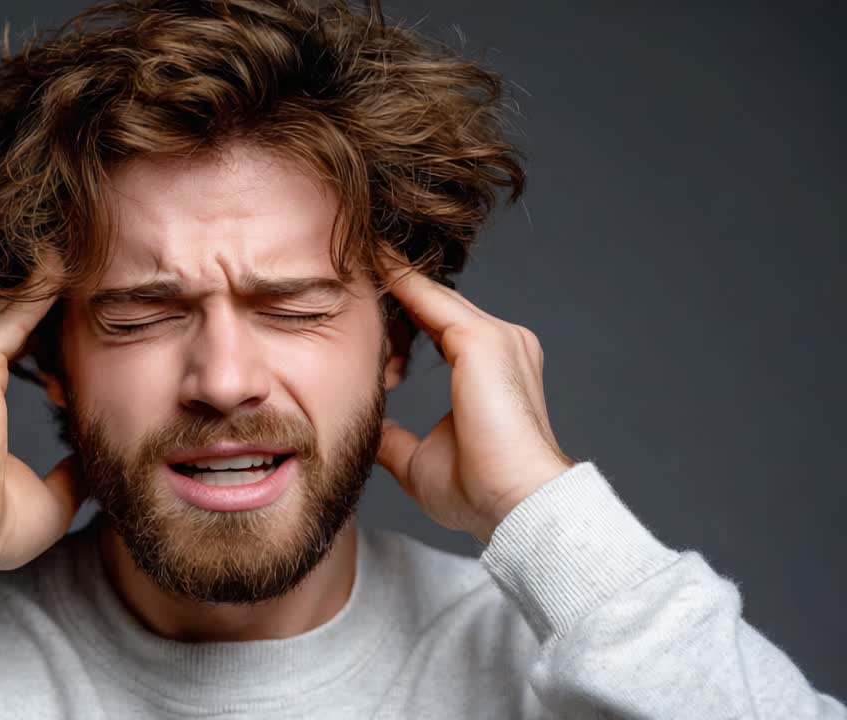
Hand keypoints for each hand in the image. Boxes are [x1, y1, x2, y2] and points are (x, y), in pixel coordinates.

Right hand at [0, 272, 85, 579]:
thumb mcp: (44, 498)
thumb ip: (68, 470)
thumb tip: (96, 458)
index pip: (2, 346)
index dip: (39, 328)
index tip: (75, 315)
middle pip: (2, 317)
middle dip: (41, 294)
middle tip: (83, 267)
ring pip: (8, 309)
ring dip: (45, 285)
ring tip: (80, 258)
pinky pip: (14, 313)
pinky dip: (41, 291)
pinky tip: (68, 270)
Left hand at [374, 255, 574, 543]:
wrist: (515, 505)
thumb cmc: (478, 492)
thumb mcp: (418, 460)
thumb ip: (394, 437)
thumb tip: (367, 428)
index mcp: (490, 369)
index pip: (438, 325)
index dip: (402, 308)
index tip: (366, 292)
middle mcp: (500, 343)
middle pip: (436, 303)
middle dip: (394, 281)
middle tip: (352, 253)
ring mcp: (497, 337)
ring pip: (432, 295)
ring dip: (393, 272)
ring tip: (356, 247)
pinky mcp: (483, 341)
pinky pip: (430, 299)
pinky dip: (399, 280)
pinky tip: (371, 261)